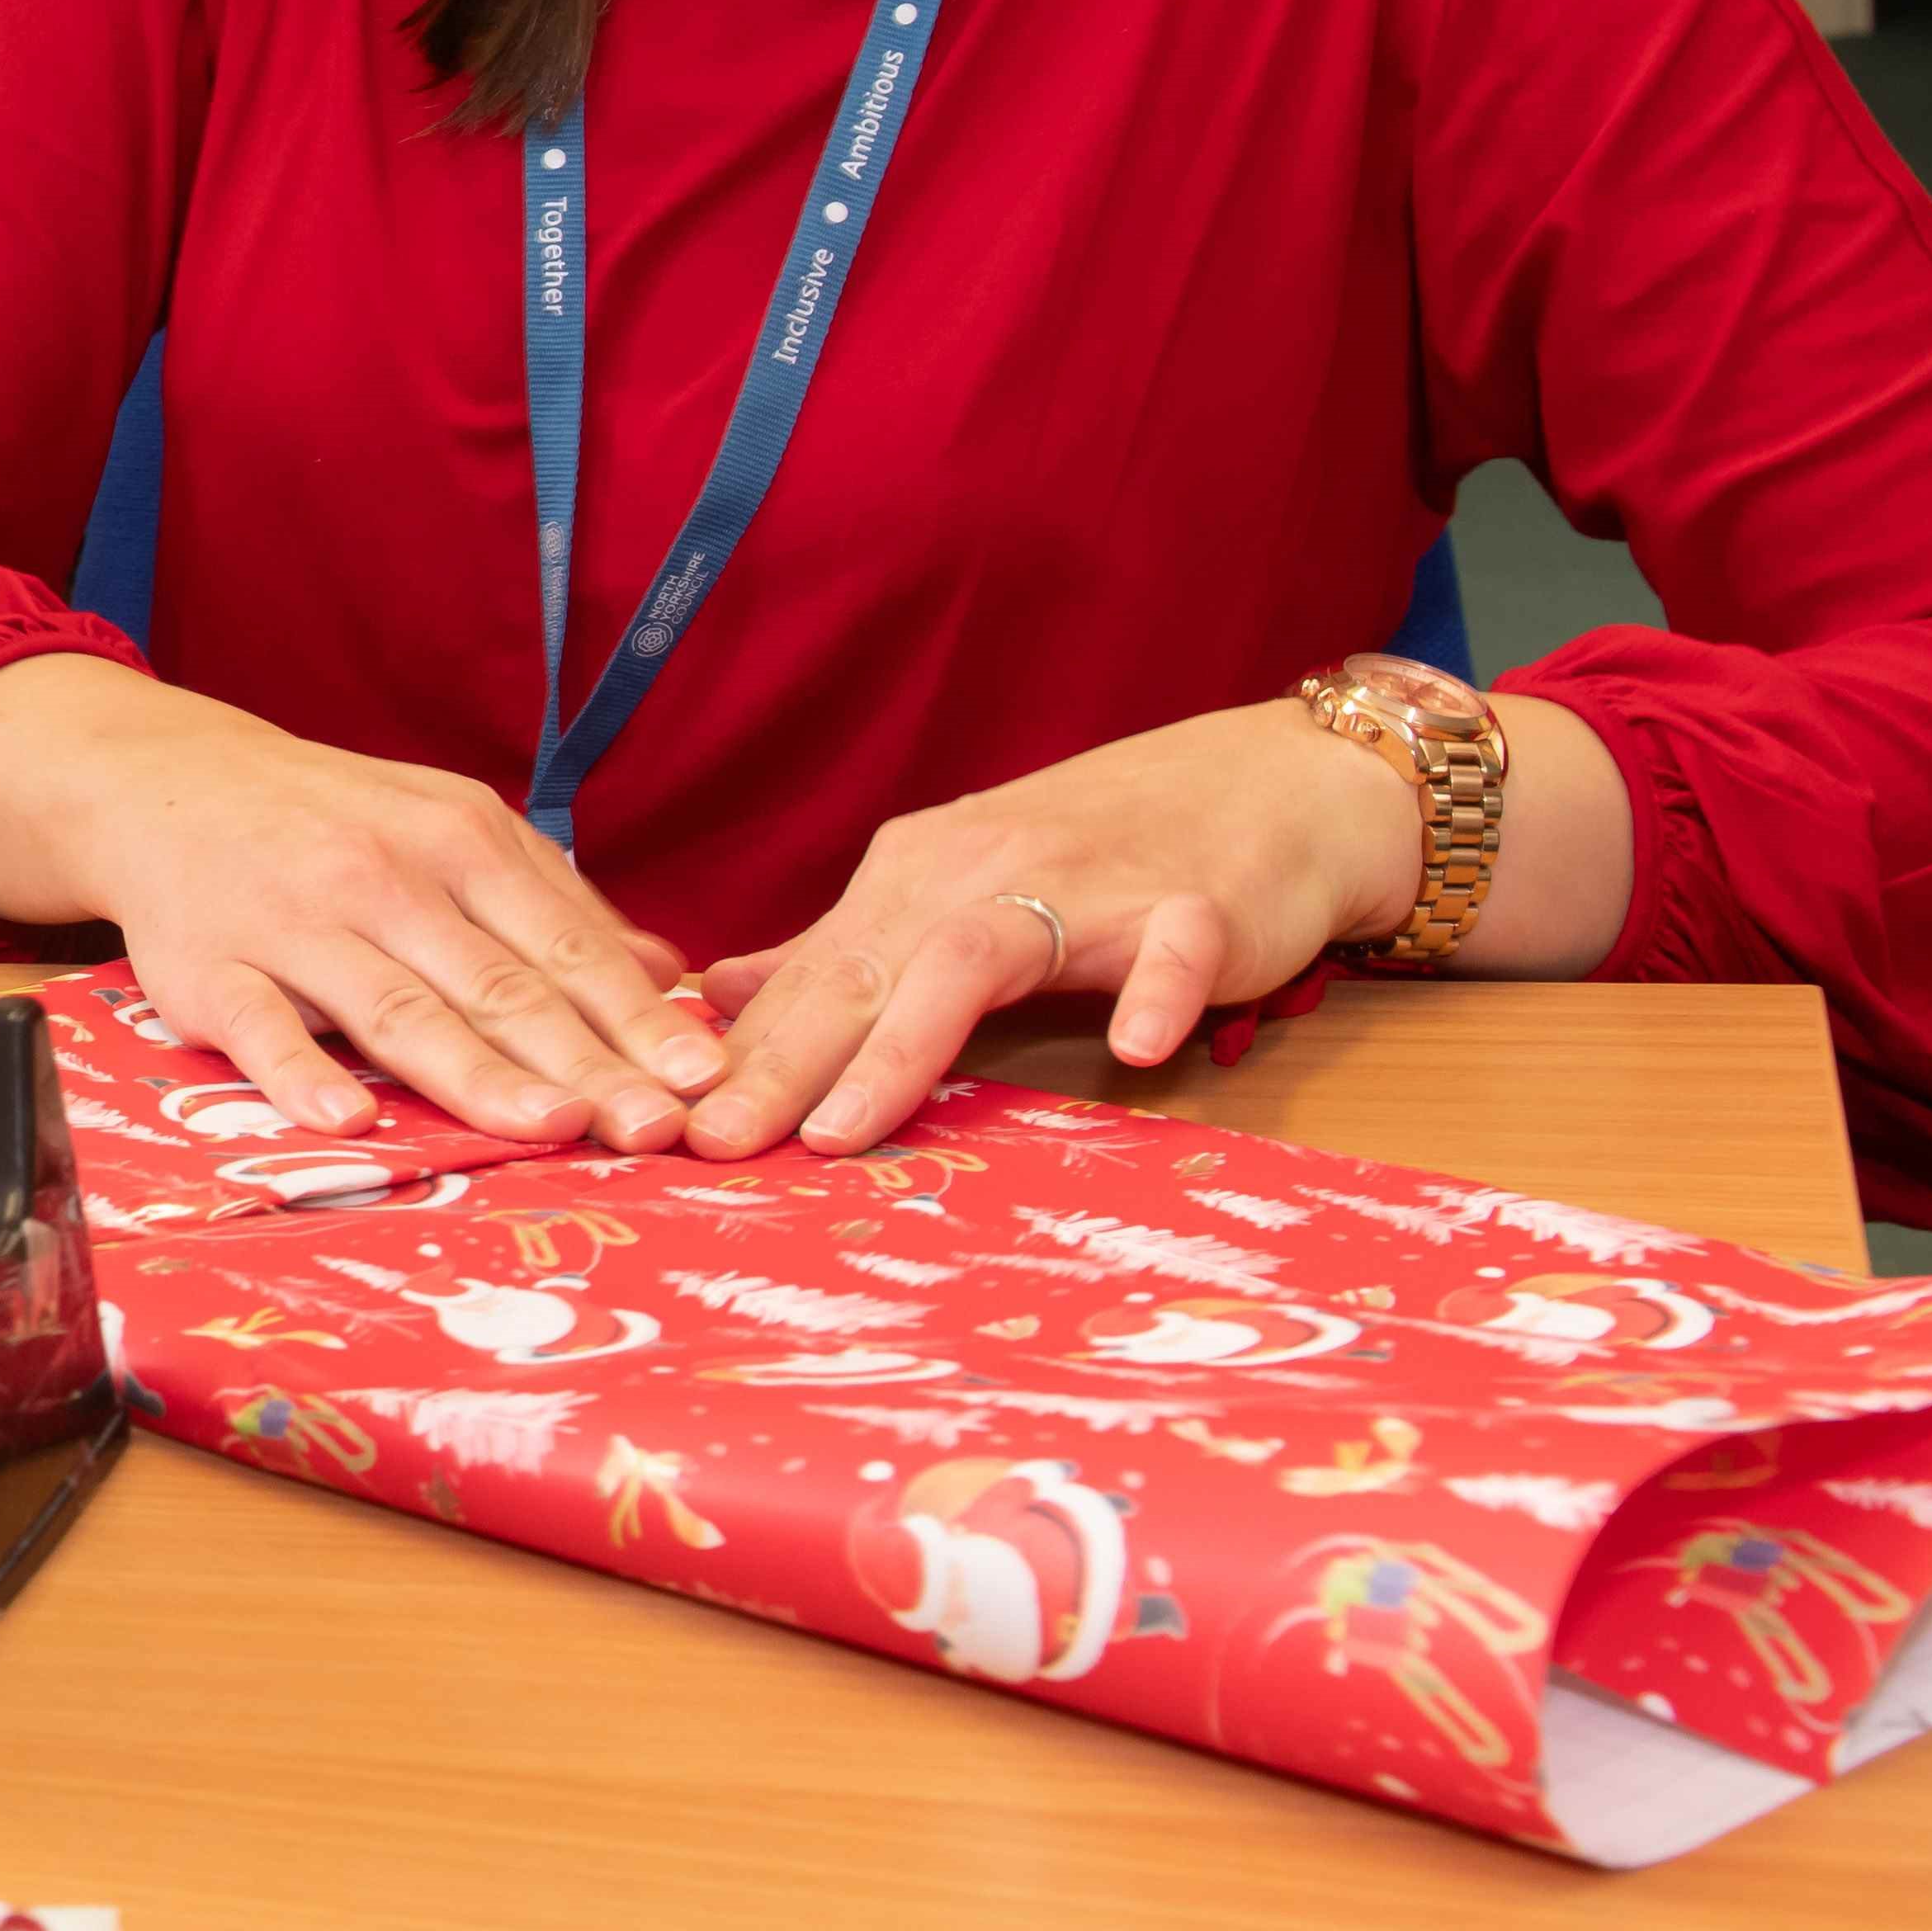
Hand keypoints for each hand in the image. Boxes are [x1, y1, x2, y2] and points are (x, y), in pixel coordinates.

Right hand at [0, 655, 723, 1148]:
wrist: (167, 782)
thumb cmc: (332, 823)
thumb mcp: (449, 829)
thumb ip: (554, 904)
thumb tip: (670, 974)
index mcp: (456, 840)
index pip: (563, 944)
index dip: (635, 1018)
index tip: (703, 1082)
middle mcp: (382, 877)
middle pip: (499, 985)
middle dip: (585, 1061)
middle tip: (657, 1129)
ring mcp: (293, 924)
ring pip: (397, 1009)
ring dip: (477, 1073)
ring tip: (550, 1126)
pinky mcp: (210, 970)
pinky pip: (260, 1028)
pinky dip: (301, 1073)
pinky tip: (348, 1120)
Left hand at [684, 699, 1418, 1156]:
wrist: (1273, 784)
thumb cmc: (1105, 855)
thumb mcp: (956, 893)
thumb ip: (846, 953)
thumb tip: (715, 995)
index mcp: (917, 877)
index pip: (811, 977)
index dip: (735, 1054)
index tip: (658, 1124)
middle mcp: (983, 872)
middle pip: (863, 972)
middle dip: (779, 1064)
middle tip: (709, 1146)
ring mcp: (1091, 887)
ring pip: (975, 960)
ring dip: (904, 1045)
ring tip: (844, 1129)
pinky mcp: (1198, 905)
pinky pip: (1169, 950)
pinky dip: (1152, 994)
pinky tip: (1137, 1052)